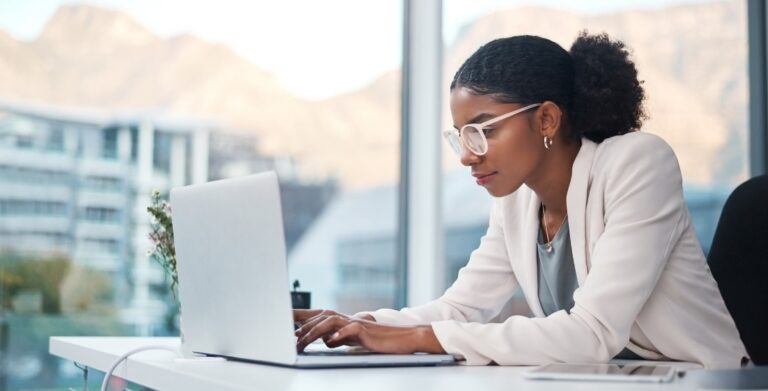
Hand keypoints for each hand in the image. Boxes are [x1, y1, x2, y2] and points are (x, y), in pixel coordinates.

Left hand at [293, 309, 444, 353]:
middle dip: (301, 326)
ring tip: (302, 344)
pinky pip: (349, 330)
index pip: (317, 314)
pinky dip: (338, 335)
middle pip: (319, 317)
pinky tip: (330, 341)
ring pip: (329, 322)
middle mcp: (346, 318)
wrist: (402, 339)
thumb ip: (338, 337)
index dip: (299, 315)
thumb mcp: (353, 339)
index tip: (282, 318)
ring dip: (313, 333)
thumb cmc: (377, 340)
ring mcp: (355, 323)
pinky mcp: (365, 331)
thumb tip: (323, 339)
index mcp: (342, 320)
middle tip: (287, 339)